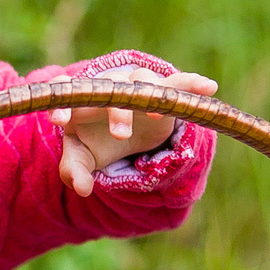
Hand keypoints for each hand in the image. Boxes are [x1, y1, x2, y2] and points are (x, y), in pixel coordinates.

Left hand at [52, 66, 216, 196]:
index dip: (63, 103)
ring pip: (141, 80)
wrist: (120, 132)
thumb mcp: (82, 158)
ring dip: (149, 94)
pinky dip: (191, 83)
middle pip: (109, 88)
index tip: (60, 122)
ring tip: (157, 115)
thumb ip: (74, 171)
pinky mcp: (161, 90)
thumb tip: (82, 189)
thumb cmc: (94, 142)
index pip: (67, 94)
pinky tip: (208, 86)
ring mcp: (134, 87)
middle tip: (121, 135)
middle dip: (116, 111)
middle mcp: (107, 88)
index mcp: (81, 102)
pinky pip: (177, 82)